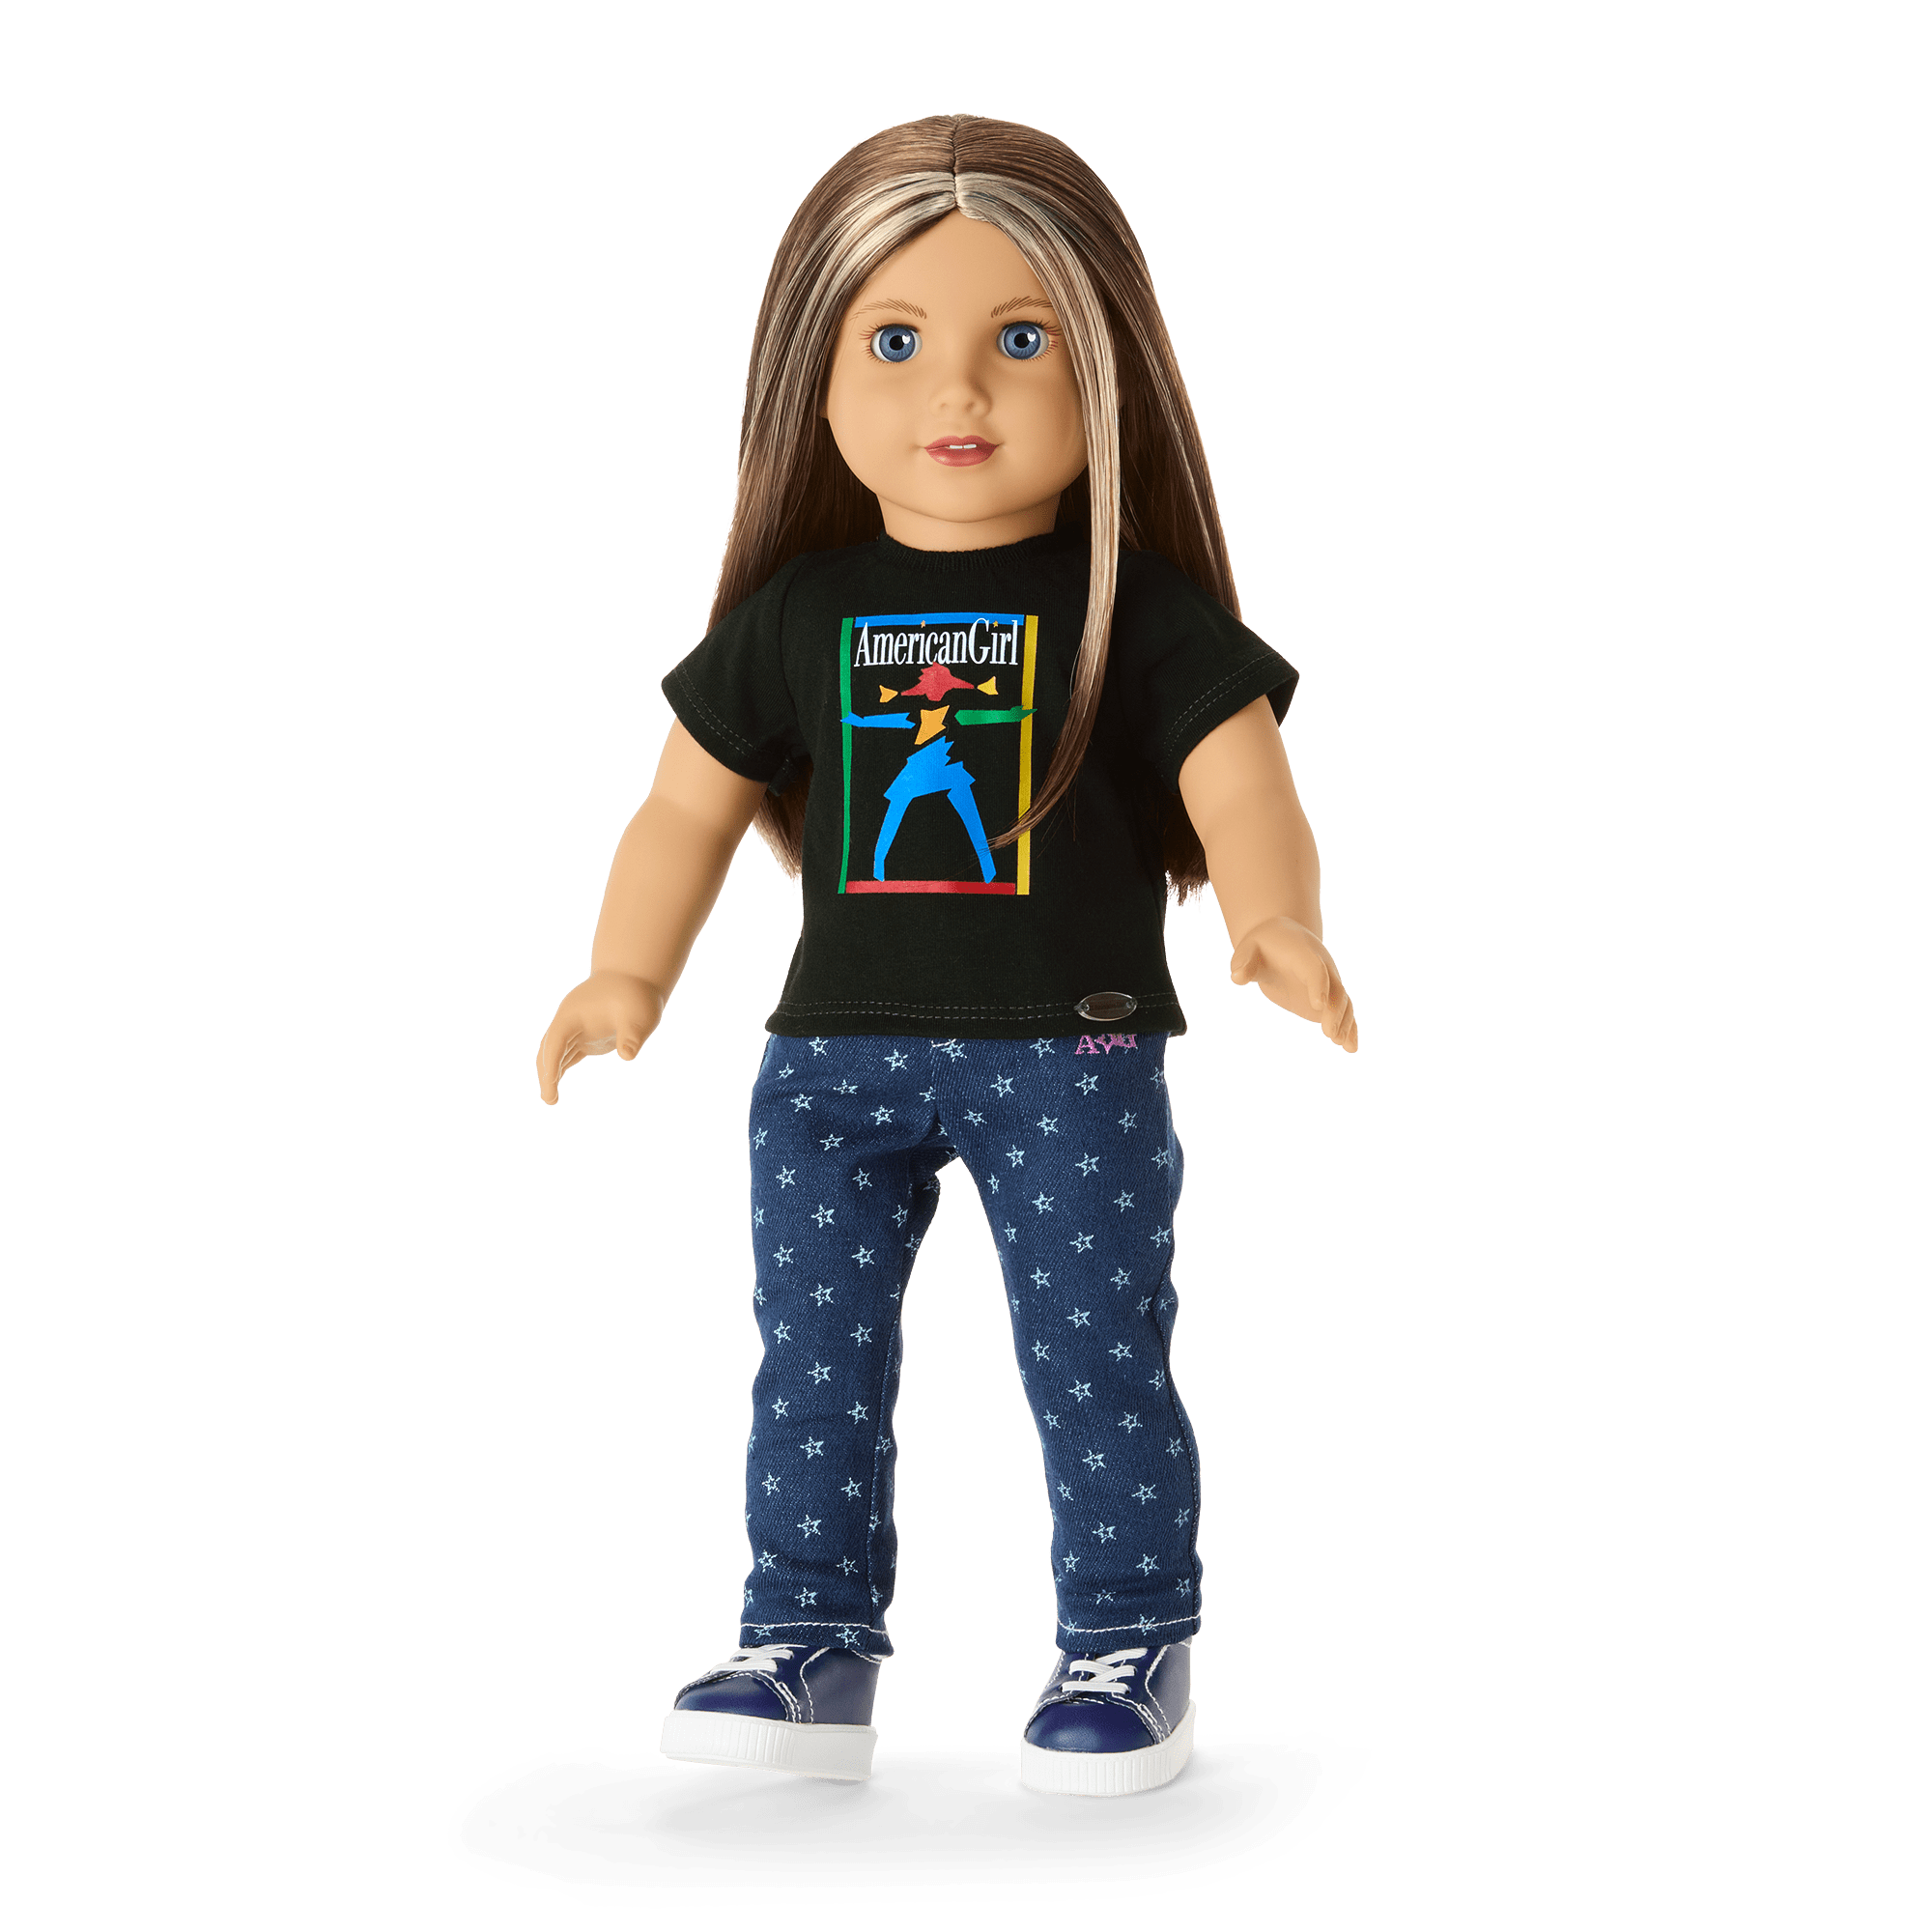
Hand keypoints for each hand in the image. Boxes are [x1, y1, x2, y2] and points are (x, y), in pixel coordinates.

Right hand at [535, 971, 664, 1104]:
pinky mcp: (586, 1037)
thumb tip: (628, 1056)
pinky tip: (555, 1087)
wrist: (635, 978)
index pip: (556, 1041)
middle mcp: (569, 1021)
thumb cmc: (637, 995)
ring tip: (552, 1099)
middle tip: (550, 1099)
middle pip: (549, 1048)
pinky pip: (566, 1055)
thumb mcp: (639, 1015)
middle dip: (546, 1073)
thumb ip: (632, 1035)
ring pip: (554, 1053)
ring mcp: (576, 1029)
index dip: (551, 1063)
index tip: (550, 1083)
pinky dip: (560, 1069)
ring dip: (550, 1074)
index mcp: (574, 1014)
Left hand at [1229, 916, 1358, 1053]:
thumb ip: (1244, 962)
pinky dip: (1349, 1027)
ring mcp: (1328, 982)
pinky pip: (1342, 1011)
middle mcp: (1322, 966)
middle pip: (1335, 989)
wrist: (1280, 939)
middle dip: (1334, 1012)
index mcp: (1304, 953)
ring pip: (1343, 1002)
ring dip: (1345, 1022)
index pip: (1315, 969)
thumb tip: (1237, 977)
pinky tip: (1351, 1047)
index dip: (1318, 985)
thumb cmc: (1262, 946)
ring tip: (1342, 1044)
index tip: (1317, 1005)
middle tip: (1329, 1035)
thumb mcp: (1248, 949)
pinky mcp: (1327, 997)